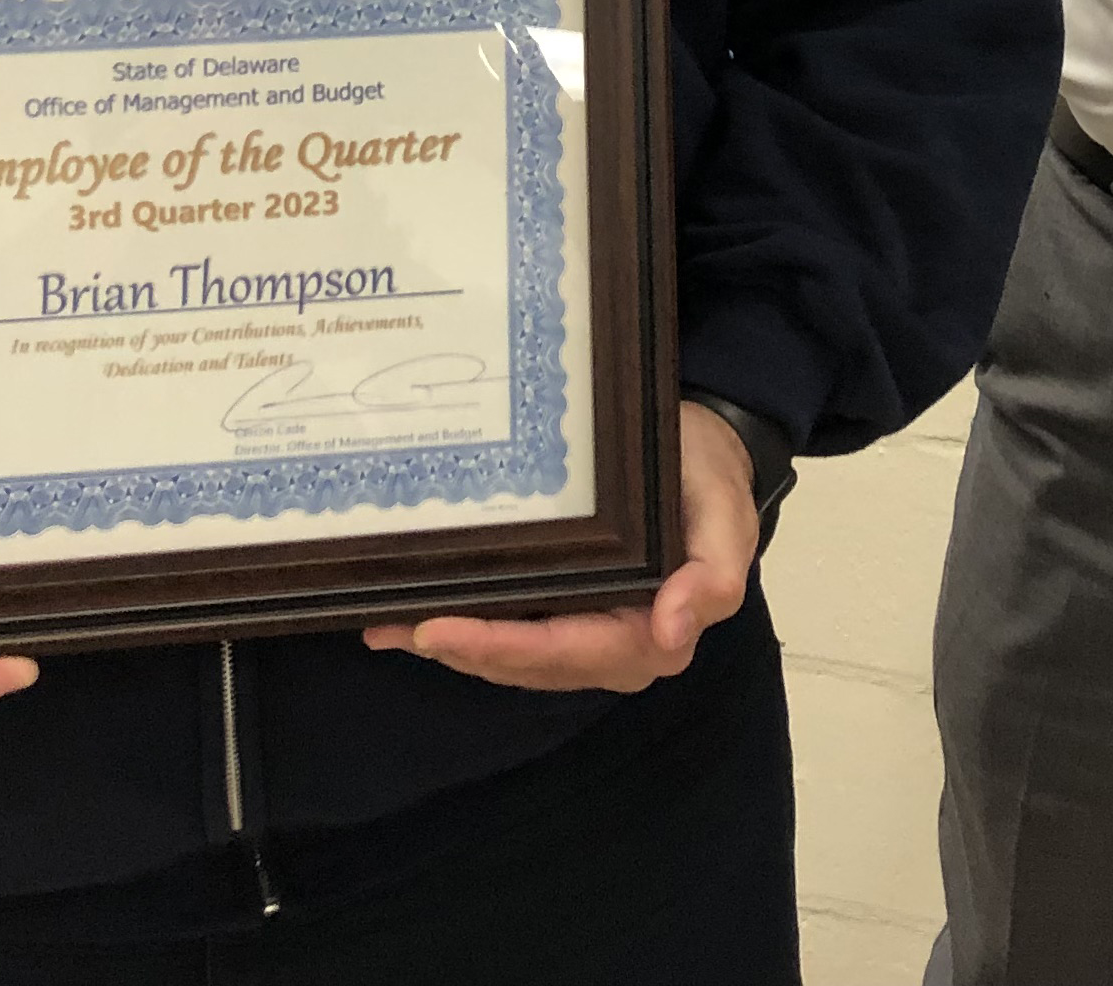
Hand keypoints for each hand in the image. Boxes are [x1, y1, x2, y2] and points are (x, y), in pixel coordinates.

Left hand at [366, 397, 760, 691]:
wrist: (705, 451)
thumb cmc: (709, 476)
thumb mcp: (723, 512)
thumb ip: (714, 573)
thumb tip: (672, 632)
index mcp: (656, 633)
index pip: (567, 651)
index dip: (502, 647)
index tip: (441, 630)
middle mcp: (618, 647)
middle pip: (529, 662)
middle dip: (462, 648)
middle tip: (396, 624)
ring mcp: (590, 634)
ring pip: (514, 656)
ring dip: (454, 645)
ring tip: (388, 623)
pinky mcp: (570, 613)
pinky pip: (516, 632)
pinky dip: (468, 627)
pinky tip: (414, 615)